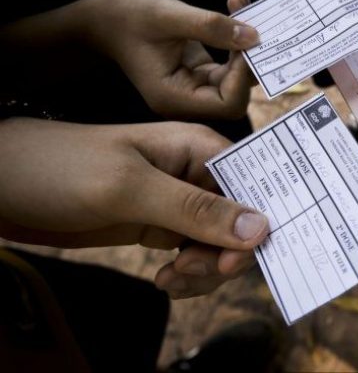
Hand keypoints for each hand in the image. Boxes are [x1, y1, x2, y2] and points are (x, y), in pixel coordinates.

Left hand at [0, 117, 269, 298]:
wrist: (5, 183)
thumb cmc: (62, 169)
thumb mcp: (130, 189)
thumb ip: (195, 210)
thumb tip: (261, 229)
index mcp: (199, 148)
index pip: (253, 187)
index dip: (254, 225)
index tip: (230, 261)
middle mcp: (196, 173)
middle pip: (241, 222)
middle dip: (223, 254)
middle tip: (185, 270)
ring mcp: (178, 201)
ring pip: (219, 244)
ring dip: (204, 270)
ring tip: (170, 277)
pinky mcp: (160, 225)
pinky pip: (194, 254)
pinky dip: (188, 274)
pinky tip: (164, 279)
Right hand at [84, 0, 259, 119]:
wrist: (102, 18)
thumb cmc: (126, 17)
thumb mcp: (168, 16)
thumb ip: (210, 26)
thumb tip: (253, 37)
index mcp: (174, 97)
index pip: (229, 103)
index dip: (244, 76)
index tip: (245, 39)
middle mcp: (186, 99)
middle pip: (237, 93)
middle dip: (249, 58)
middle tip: (252, 19)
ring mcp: (194, 87)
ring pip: (237, 76)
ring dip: (246, 43)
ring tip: (239, 3)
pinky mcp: (200, 72)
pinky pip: (229, 63)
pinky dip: (236, 37)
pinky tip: (233, 4)